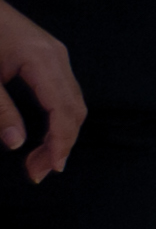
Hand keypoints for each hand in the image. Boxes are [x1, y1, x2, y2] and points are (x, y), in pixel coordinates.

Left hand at [0, 0, 82, 182]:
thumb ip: (0, 109)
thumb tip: (17, 143)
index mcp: (43, 61)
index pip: (63, 109)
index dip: (59, 142)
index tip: (48, 169)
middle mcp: (58, 58)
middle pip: (75, 108)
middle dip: (63, 143)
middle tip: (38, 172)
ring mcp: (57, 56)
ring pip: (74, 102)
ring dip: (63, 133)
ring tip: (42, 159)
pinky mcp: (51, 58)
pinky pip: (66, 93)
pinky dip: (61, 118)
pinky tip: (47, 133)